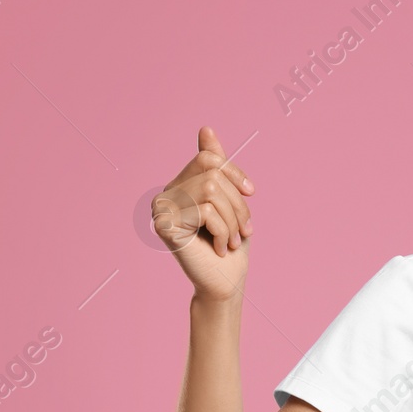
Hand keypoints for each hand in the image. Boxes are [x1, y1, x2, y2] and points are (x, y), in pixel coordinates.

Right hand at [152, 126, 255, 301]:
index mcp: (179, 186)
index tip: (251, 193)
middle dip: (237, 203)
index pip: (208, 158)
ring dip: (233, 219)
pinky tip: (218, 248)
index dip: (234, 172)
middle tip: (245, 230)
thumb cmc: (229, 244)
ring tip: (232, 240)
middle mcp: (164, 195)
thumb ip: (216, 166)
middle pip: (212, 174)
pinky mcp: (165, 226)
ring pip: (211, 191)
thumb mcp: (229, 200)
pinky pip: (206, 211)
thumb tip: (205, 128)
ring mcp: (161, 210)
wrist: (225, 283)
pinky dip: (223, 231)